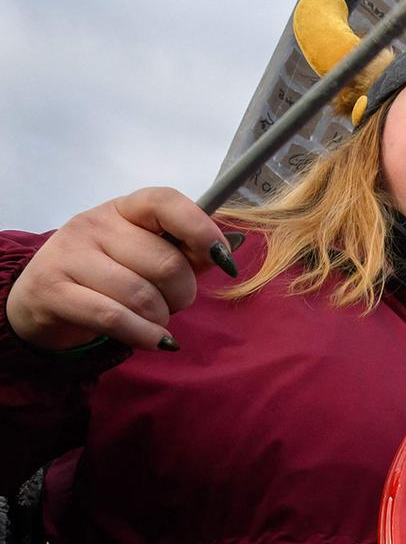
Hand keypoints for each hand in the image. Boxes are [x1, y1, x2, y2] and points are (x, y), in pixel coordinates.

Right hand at [6, 188, 229, 351]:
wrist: (40, 301)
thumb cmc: (107, 275)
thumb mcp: (145, 255)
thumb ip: (186, 252)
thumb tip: (227, 252)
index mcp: (123, 208)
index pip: (165, 202)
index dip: (202, 231)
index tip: (223, 260)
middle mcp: (93, 224)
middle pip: (165, 263)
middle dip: (183, 293)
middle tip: (175, 302)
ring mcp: (68, 255)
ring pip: (141, 295)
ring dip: (162, 317)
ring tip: (156, 319)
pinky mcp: (53, 291)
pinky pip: (114, 318)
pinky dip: (145, 335)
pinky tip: (156, 341)